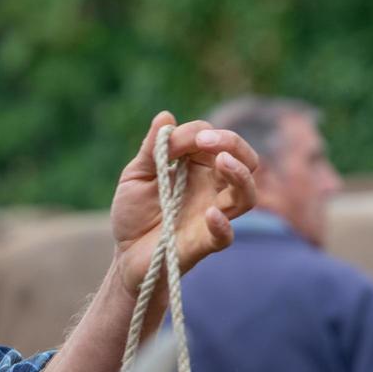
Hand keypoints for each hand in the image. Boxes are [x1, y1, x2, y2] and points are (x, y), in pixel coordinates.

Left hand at [110, 111, 258, 295]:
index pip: (212, 139)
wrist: (125, 255)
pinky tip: (211, 213)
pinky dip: (222, 225)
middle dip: (233, 144)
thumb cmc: (134, 213)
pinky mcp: (204, 243)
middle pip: (246, 160)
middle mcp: (212, 188)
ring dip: (240, 175)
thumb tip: (166, 116)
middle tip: (209, 141)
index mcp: (197, 167)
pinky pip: (225, 236)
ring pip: (247, 195)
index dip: (198, 133)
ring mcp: (212, 215)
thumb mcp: (136, 176)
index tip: (173, 139)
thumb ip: (152, 149)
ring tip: (223, 162)